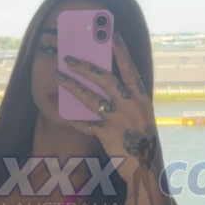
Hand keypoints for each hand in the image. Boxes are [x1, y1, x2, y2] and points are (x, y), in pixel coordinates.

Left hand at [54, 32, 157, 185]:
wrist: (146, 170)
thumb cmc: (142, 144)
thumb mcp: (142, 118)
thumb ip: (129, 103)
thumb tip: (109, 89)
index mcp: (141, 99)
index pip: (130, 69)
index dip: (121, 51)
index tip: (112, 35)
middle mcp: (131, 106)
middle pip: (105, 78)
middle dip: (85, 66)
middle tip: (69, 57)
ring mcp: (119, 119)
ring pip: (90, 97)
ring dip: (71, 85)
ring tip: (57, 76)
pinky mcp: (107, 134)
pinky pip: (85, 123)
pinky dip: (73, 119)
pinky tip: (62, 113)